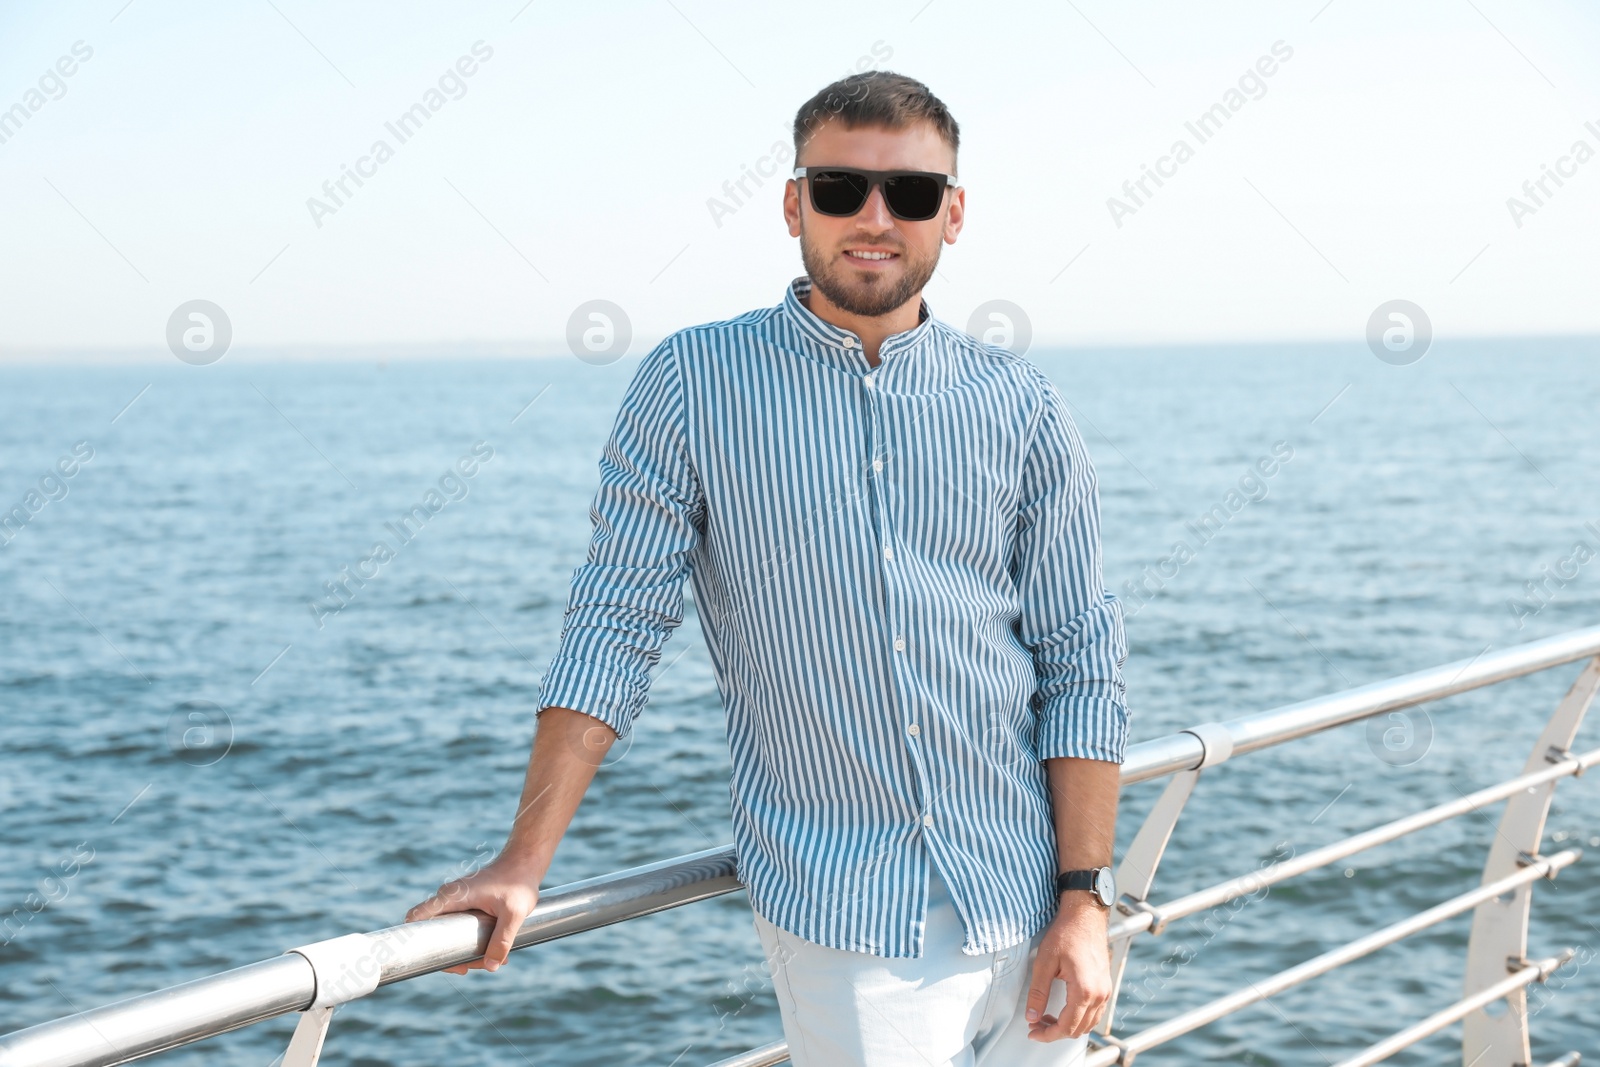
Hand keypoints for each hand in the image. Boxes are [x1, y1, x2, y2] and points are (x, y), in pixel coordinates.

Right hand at [403, 857, 541, 974]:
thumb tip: (491, 967)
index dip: (415, 941)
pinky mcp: (467, 902)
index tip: (435, 960)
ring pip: (449, 931)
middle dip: (450, 954)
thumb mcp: (513, 914)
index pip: (417, 917)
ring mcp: (457, 899)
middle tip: (471, 967)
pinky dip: (471, 939)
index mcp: (451, 896)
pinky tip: (491, 950)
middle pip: (435, 932)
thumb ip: (502, 940)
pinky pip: (460, 925)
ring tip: (487, 961)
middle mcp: (449, 897)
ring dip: (464, 949)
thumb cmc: (518, 882)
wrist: (526, 861)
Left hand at [1025, 899, 1110, 1041]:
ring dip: (1068, 1026)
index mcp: (1084, 990)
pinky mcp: (1105, 986)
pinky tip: (1063, 1010)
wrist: (1085, 917)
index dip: (1047, 1034)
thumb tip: (1031, 1016)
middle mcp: (1099, 994)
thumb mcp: (1044, 963)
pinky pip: (1095, 1014)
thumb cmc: (1066, 935)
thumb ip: (1038, 992)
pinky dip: (1079, 1018)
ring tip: (1047, 1017)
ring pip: (1088, 1024)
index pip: (1066, 1027)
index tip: (1033, 1032)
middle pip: (1078, 1030)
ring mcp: (1105, 991)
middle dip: (1055, 1032)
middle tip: (1036, 1024)